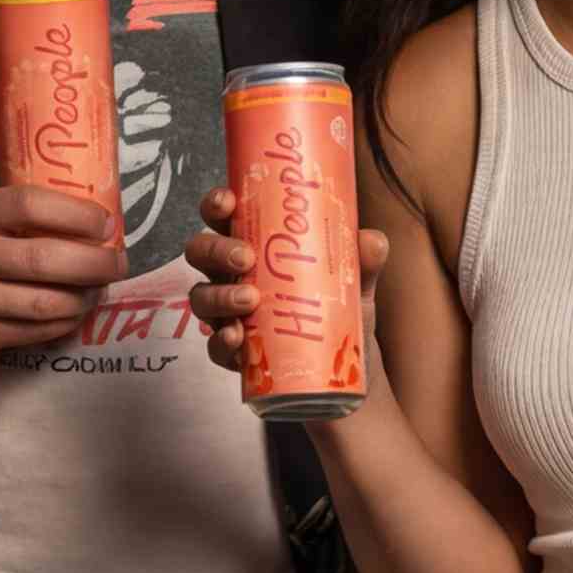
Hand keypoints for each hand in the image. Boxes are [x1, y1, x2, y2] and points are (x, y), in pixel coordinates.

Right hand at [0, 184, 125, 359]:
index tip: (106, 224)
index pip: (30, 206)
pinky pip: (36, 330)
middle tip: (118, 263)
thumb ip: (20, 214)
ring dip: (85, 297)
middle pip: (45, 260)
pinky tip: (75, 310)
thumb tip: (95, 219)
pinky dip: (65, 321)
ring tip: (99, 288)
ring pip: (46, 303)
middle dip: (95, 263)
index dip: (77, 215)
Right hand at [179, 186, 389, 383]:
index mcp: (253, 244)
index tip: (227, 202)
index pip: (222, 217)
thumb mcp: (354, 284)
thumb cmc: (338, 310)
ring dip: (219, 296)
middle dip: (216, 250)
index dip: (215, 204)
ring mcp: (226, 313)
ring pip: (201, 297)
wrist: (342, 370)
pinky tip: (238, 340)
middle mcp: (231, 274)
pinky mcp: (231, 351)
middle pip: (201, 252)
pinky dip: (222, 341)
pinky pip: (214, 345)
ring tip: (249, 300)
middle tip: (246, 257)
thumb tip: (371, 241)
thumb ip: (364, 261)